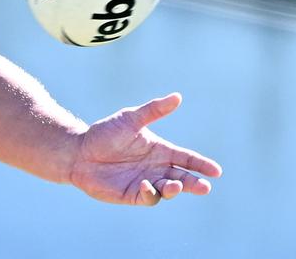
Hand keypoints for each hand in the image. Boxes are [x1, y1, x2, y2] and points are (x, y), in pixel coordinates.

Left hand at [69, 93, 222, 205]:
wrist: (79, 151)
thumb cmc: (105, 133)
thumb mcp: (130, 119)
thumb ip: (153, 110)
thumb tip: (177, 96)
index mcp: (160, 151)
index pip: (186, 159)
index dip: (201, 164)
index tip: (216, 171)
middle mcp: (156, 168)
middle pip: (182, 178)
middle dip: (194, 183)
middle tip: (205, 187)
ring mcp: (146, 182)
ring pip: (168, 190)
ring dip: (174, 189)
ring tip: (176, 185)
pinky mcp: (132, 194)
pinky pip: (147, 197)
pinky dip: (150, 193)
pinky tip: (145, 184)